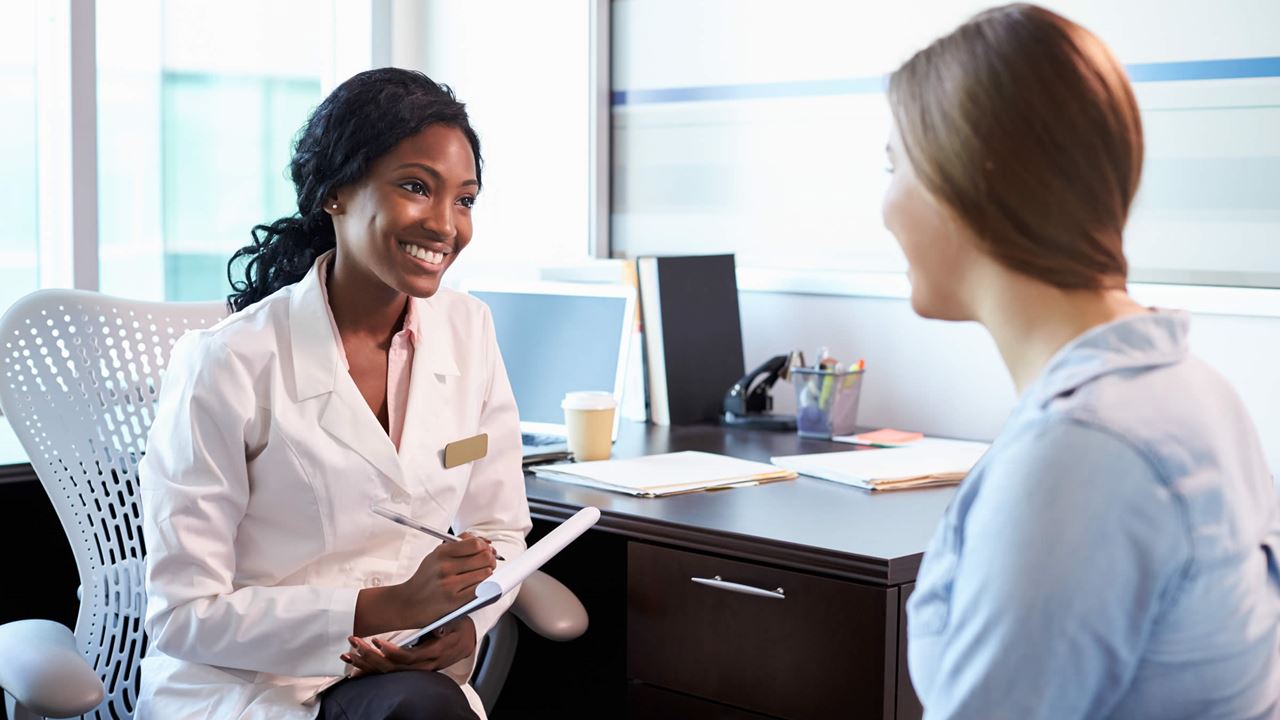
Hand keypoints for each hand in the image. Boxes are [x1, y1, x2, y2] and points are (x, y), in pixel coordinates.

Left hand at [341, 617, 477, 676]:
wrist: (464, 641)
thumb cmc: (457, 629)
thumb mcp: (455, 624)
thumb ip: (444, 627)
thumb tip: (438, 629)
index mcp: (433, 654)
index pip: (408, 658)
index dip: (391, 651)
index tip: (377, 641)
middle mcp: (422, 666)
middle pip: (392, 668)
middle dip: (370, 656)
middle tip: (354, 642)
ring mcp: (415, 671)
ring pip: (387, 673)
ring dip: (365, 665)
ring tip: (347, 655)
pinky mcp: (410, 671)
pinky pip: (388, 675)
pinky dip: (369, 672)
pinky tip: (354, 671)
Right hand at [395, 533, 496, 626]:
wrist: (409, 602)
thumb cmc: (426, 578)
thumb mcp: (437, 555)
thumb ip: (459, 545)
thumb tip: (485, 542)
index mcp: (442, 553)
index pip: (475, 544)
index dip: (485, 546)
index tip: (486, 550)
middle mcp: (445, 567)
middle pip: (484, 558)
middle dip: (490, 560)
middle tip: (488, 563)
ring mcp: (450, 584)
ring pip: (485, 574)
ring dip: (487, 575)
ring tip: (480, 576)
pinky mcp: (454, 601)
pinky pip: (480, 590)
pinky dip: (484, 587)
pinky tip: (478, 586)